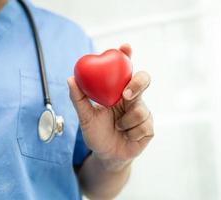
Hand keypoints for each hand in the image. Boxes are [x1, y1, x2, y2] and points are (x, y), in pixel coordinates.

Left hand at [68, 44, 153, 170]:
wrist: (107, 156)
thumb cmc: (97, 134)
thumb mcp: (85, 117)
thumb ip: (79, 99)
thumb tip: (70, 79)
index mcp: (119, 92)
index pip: (125, 70)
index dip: (127, 56)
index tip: (125, 47)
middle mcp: (133, 98)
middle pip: (143, 80)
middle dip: (137, 84)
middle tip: (125, 94)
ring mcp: (143, 112)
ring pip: (140, 109)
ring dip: (125, 121)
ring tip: (117, 127)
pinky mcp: (149, 127)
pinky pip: (143, 126)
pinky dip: (130, 132)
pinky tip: (126, 136)